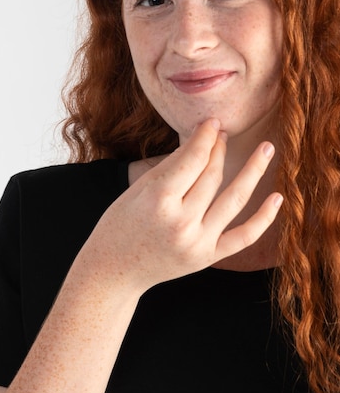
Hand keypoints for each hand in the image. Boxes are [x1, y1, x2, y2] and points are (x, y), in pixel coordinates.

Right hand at [76, 119, 281, 292]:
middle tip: (224, 133)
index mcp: (158, 201)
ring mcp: (197, 243)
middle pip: (211, 177)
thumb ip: (171, 166)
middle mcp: (181, 222)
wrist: (114, 270)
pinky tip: (277, 197)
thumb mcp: (138, 189)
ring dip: (253, 172)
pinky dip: (263, 219)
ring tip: (266, 149)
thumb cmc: (119, 224)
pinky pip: (243, 237)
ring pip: (232, 200)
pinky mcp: (208, 258)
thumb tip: (201, 140)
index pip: (192, 160)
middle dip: (219, 150)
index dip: (205, 137)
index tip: (213, 122)